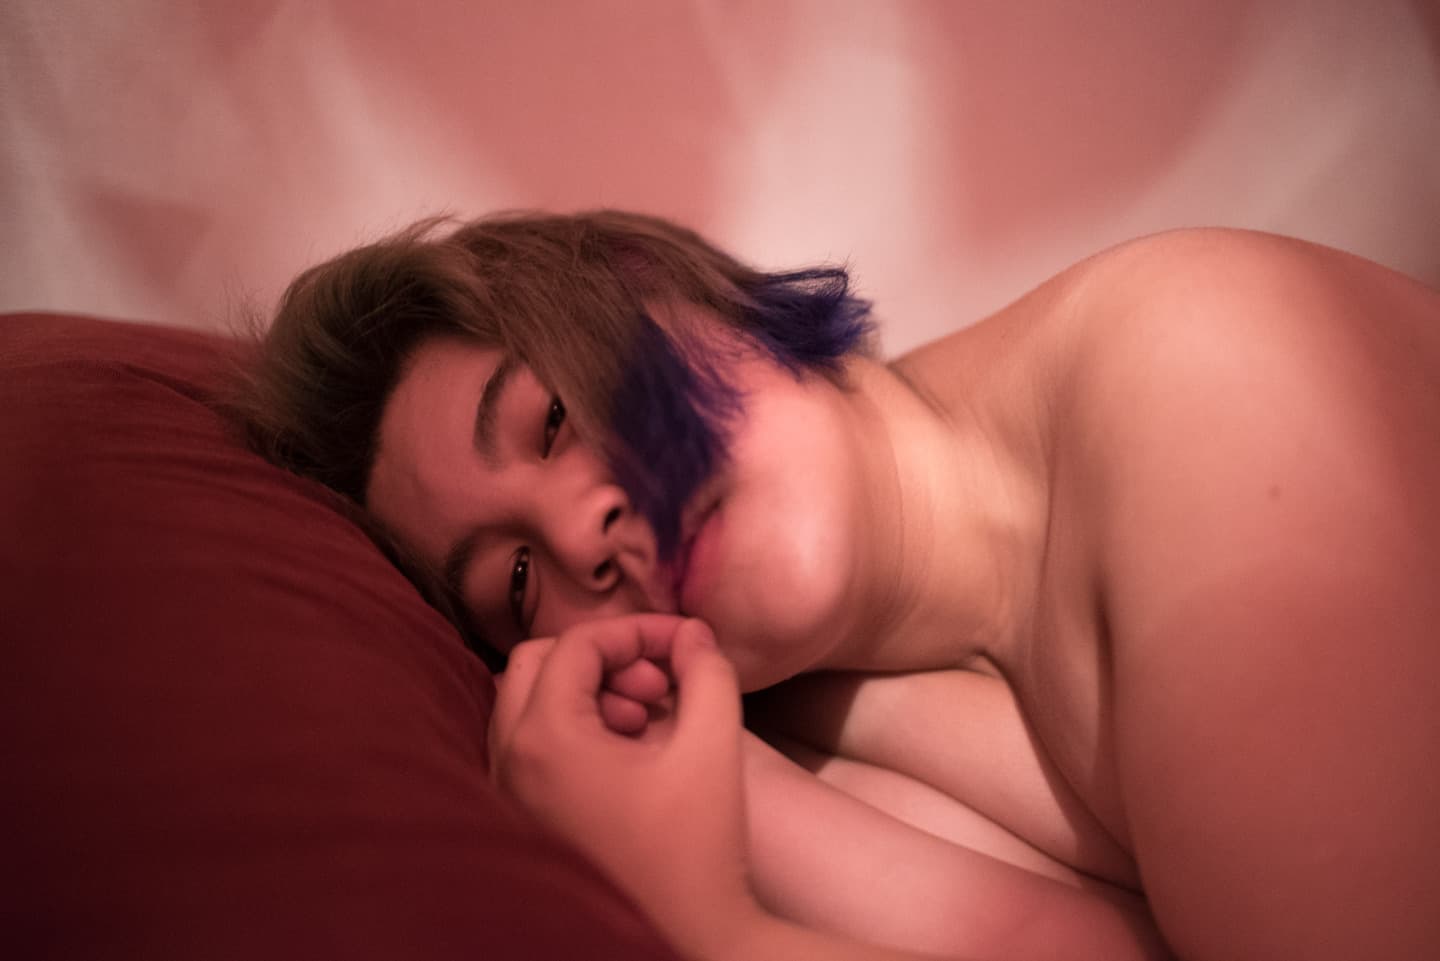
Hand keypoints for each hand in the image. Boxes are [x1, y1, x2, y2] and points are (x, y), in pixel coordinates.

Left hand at [489, 615, 760, 954]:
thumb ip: (707, 673)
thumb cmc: (695, 848)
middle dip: (603, 659)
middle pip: (537, 663)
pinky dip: (572, 727)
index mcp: (544, 740)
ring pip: (528, 702)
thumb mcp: (713, 748)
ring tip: (646, 720)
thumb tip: (693, 632)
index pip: (576, 645)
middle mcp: (507, 761)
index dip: (636, 631)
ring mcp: (504, 793)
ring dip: (587, 692)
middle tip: (656, 685)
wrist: (685, 937)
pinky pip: (529, 743)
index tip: (683, 644)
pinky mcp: (517, 818)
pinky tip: (626, 753)